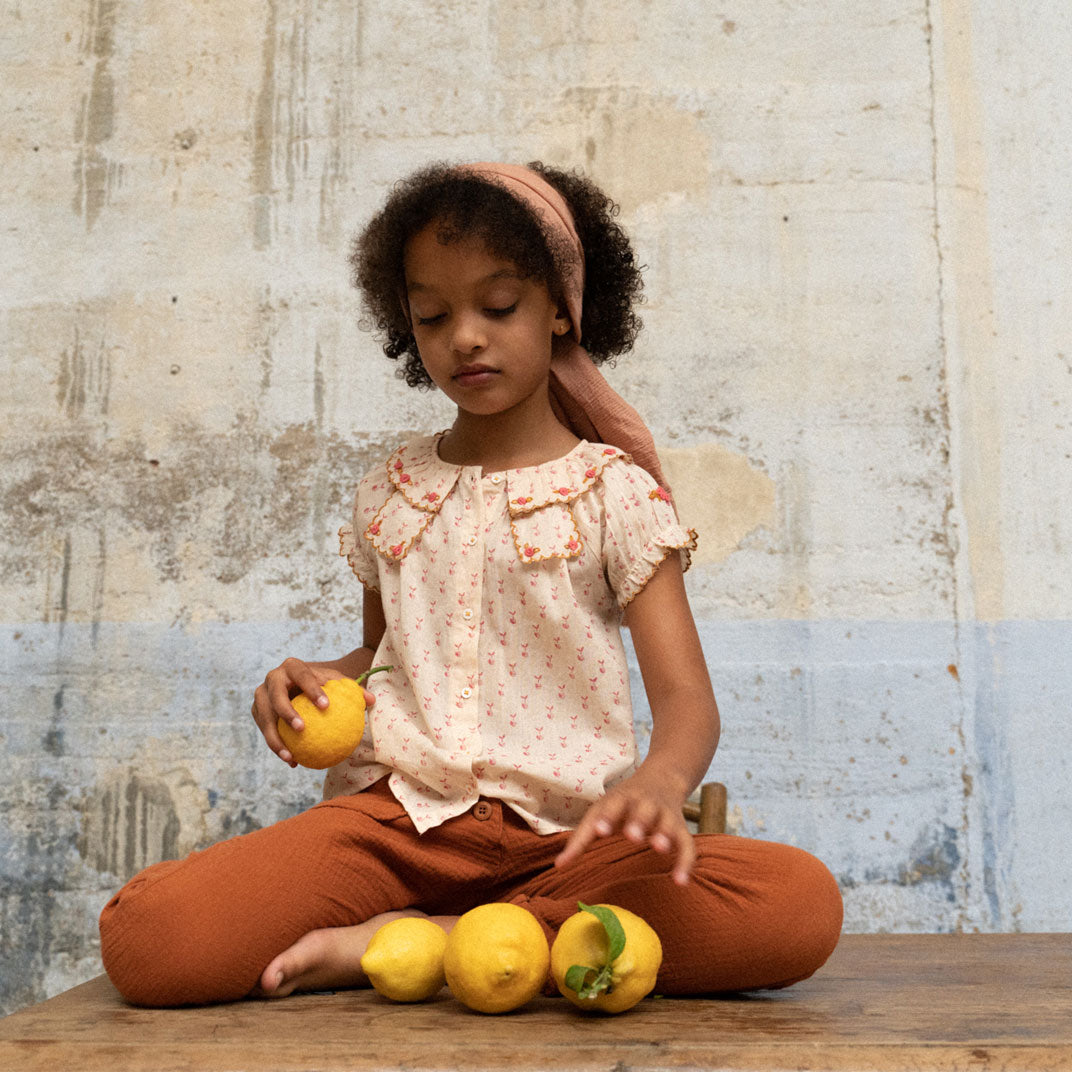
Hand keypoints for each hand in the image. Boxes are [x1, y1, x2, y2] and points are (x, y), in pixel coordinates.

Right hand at [251, 658, 367, 766]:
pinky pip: (265, 731)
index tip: (326, 706)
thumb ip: (354, 690)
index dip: (312, 689)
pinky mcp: (258, 712)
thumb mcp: (337, 683)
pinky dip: (277, 746)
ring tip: (291, 756)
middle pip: (275, 695)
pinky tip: (293, 762)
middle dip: (286, 712)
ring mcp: (262, 696)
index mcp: (293, 667)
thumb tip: (371, 701)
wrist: (301, 684)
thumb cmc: (324, 685)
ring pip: (265, 717)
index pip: (302, 675)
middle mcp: (273, 678)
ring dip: (275, 738)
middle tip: (302, 729)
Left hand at [554, 769, 695, 884]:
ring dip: (664, 834)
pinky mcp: (681, 828)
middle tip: (632, 836)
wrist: (662, 778)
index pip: (614, 804)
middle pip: (643, 810)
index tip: (600, 830)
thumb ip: (582, 838)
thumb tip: (559, 866)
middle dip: (638, 821)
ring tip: (660, 849)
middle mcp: (646, 803)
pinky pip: (688, 844)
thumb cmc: (623, 802)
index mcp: (622, 798)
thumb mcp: (602, 811)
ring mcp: (665, 814)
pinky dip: (686, 862)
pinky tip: (680, 882)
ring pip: (668, 823)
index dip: (608, 817)